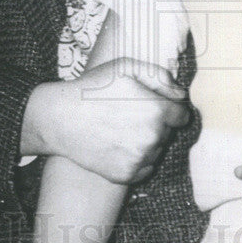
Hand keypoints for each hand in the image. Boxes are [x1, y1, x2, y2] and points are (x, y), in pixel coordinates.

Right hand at [24, 58, 188, 182]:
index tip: (154, 106)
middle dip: (157, 124)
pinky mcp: (126, 174)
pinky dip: (137, 159)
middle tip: (131, 116)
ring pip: (157, 150)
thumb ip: (160, 77)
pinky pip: (145, 168)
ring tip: (122, 130)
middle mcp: (152, 137)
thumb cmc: (93, 88)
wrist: (59, 118)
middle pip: (169, 133)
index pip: (182, 115)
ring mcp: (139, 158)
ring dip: (148, 142)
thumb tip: (181, 94)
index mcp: (157, 110)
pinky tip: (118, 146)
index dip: (170, 109)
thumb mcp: (126, 67)